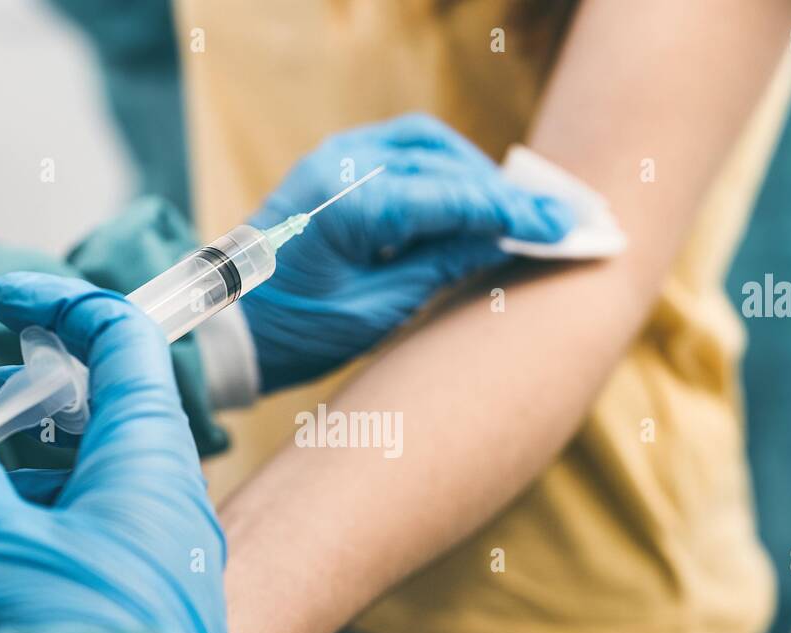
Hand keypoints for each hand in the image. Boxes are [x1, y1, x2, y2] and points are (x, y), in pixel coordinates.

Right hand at [0, 272, 225, 632]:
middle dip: (42, 394)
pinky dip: (45, 516)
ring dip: (36, 460)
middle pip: (113, 412)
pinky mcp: (142, 604)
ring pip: (100, 477)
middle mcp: (170, 502)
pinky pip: (97, 534)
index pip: (128, 347)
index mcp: (153, 462)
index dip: (69, 308)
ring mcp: (162, 557)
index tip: (9, 298)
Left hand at [242, 113, 570, 390]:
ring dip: (474, 174)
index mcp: (349, 206)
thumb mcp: (376, 312)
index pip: (454, 198)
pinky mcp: (335, 164)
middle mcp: (341, 165)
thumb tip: (504, 240)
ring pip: (429, 145)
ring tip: (513, 213)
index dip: (514, 212)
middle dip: (502, 191)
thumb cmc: (295, 330)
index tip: (562, 227)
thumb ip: (441, 267)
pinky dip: (444, 171)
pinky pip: (404, 152)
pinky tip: (469, 203)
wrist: (228, 324)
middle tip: (551, 220)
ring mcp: (335, 157)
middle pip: (446, 161)